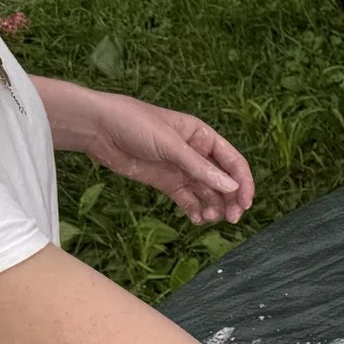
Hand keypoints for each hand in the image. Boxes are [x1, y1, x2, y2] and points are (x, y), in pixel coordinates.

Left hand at [76, 90, 254, 225]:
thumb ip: (201, 168)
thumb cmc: (134, 123)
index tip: (245, 203)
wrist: (98, 128)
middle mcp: (196, 154)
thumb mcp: (171, 145)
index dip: (243, 182)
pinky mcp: (166, 182)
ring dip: (213, 208)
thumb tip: (231, 187)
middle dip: (230, 200)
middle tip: (231, 219)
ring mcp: (181, 169)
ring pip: (207, 193)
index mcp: (202, 136)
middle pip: (223, 181)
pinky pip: (187, 200)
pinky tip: (196, 220)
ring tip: (209, 219)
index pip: (232, 161)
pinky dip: (194, 211)